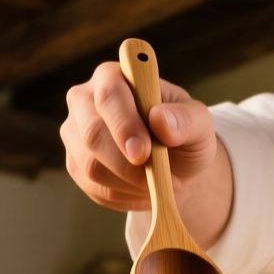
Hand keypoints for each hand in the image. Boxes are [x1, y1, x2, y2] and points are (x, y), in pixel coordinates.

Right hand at [61, 62, 233, 244]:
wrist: (174, 161)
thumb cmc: (184, 132)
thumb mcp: (199, 123)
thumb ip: (186, 119)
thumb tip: (160, 119)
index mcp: (113, 76)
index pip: (109, 95)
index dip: (124, 125)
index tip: (143, 153)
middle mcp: (85, 100)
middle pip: (91, 133)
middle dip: (124, 163)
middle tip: (156, 180)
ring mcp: (75, 133)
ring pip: (90, 166)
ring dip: (129, 184)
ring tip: (161, 186)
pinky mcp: (75, 164)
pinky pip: (93, 188)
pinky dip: (124, 197)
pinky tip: (145, 193)